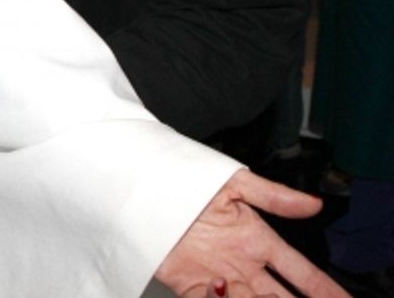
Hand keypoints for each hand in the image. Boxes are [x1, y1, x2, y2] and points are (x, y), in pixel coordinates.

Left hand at [157, 169, 347, 296]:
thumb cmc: (184, 177)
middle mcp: (242, 263)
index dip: (323, 290)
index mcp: (256, 239)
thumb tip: (313, 204)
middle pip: (282, 297)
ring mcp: (218, 276)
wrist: (141, 184)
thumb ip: (272, 196)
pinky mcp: (191, 284)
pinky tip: (228, 294)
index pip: (300, 272)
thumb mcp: (231, 182)